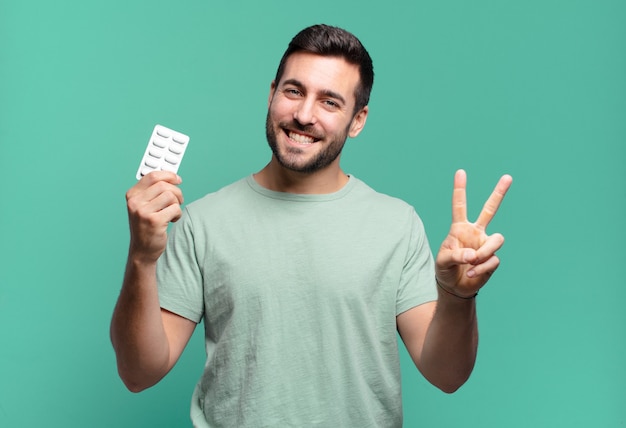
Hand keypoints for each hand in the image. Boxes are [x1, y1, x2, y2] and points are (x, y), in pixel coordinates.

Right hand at [125, 171, 183, 262]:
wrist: (142, 250)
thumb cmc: (146, 227)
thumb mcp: (144, 206)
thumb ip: (153, 191)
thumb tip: (171, 177)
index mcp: (132, 195)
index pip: (153, 176)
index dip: (168, 175)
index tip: (177, 179)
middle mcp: (135, 202)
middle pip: (164, 185)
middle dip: (176, 192)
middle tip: (178, 201)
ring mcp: (143, 212)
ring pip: (170, 196)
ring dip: (177, 204)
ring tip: (172, 213)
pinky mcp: (154, 221)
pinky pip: (175, 209)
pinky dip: (177, 214)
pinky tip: (172, 220)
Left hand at [435, 169, 512, 296]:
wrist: (455, 287)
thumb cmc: (445, 270)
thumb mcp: (443, 261)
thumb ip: (455, 255)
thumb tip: (473, 254)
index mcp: (459, 228)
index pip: (460, 206)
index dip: (460, 189)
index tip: (460, 172)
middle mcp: (475, 233)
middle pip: (490, 210)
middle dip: (499, 193)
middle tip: (508, 176)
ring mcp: (486, 245)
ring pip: (497, 239)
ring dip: (484, 253)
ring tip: (472, 262)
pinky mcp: (492, 259)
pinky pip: (493, 260)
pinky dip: (480, 269)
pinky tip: (471, 273)